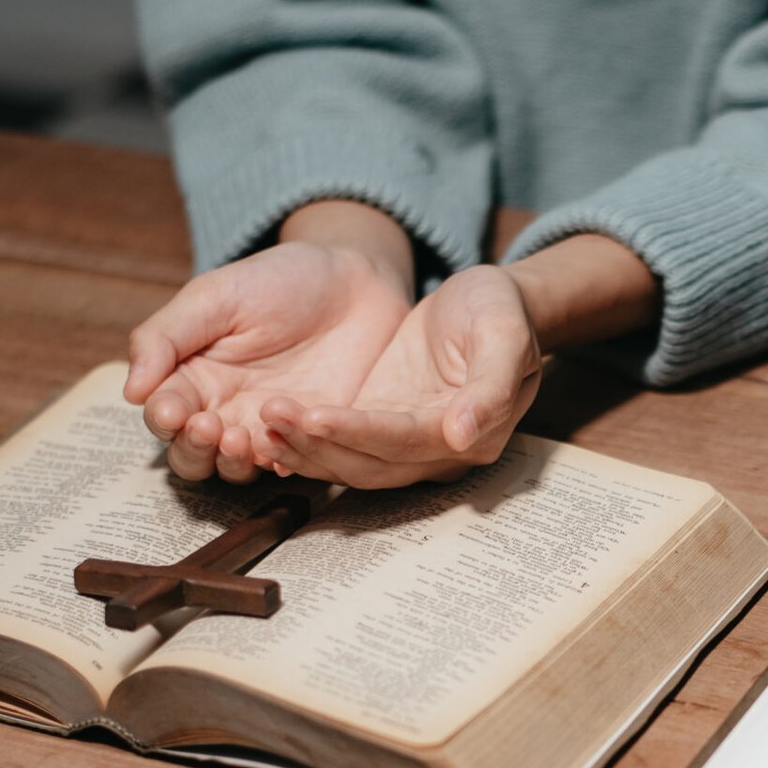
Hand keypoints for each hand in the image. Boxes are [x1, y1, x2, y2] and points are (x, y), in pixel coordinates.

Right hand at [125, 203, 413, 483]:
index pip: (165, 415)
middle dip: (195, 449)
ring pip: (237, 470)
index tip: (172, 411)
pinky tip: (283, 453)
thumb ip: (166, 337)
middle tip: (209, 427)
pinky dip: (284, 464)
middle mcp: (225, 413)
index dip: (164, 419)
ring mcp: (270, 431)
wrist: (353, 281)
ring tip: (240, 437)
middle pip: (193, 456)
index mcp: (193, 379)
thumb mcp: (215, 295)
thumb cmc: (279, 281)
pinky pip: (294, 466)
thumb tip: (131, 392)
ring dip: (233, 462)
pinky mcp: (314, 440)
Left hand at [254, 263, 542, 488]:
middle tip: (270, 414)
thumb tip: (463, 434)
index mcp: (474, 435)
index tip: (315, 416)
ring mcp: (406, 443)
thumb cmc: (502, 312)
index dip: (358, 433)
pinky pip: (340, 446)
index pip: (406, 442)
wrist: (489, 303)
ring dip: (304, 447)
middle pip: (370, 463)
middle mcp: (439, 452)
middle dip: (318, 443)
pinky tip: (270, 426)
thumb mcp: (505, 336)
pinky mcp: (380, 426)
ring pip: (349, 462)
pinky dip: (306, 442)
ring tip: (263, 418)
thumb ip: (490, 389)